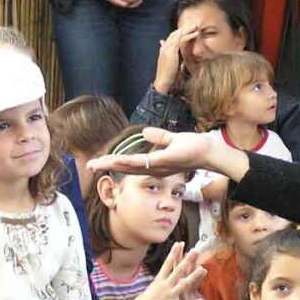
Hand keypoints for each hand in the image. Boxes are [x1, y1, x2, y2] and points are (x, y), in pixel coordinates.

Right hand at [88, 127, 213, 175]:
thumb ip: (159, 137)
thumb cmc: (193, 147)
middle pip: (126, 167)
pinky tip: (119, 161)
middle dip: (108, 166)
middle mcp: (153, 167)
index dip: (114, 163)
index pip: (130, 163)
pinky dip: (131, 162)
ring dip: (114, 165)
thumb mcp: (172, 140)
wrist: (209, 152)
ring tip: (99, 164)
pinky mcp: (165, 160)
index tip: (98, 162)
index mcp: (153, 163)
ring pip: (131, 166)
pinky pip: (145, 162)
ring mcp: (158, 165)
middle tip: (90, 167)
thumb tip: (145, 132)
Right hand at [124, 243, 206, 299]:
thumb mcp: (153, 286)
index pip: (167, 263)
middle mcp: (165, 285)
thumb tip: (166, 273)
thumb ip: (162, 279)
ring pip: (184, 284)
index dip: (173, 253)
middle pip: (178, 270)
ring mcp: (169, 295)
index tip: (179, 243)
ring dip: (193, 276)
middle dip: (187, 260)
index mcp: (159, 279)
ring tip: (203, 268)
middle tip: (195, 250)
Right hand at [153, 26, 199, 93]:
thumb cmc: (168, 75)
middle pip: (174, 34)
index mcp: (164, 49)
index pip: (172, 37)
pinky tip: (194, 33)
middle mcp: (165, 47)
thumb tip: (179, 57)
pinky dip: (188, 35)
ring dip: (187, 29)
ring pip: (177, 35)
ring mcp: (167, 48)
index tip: (189, 30)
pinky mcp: (171, 51)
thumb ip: (174, 57)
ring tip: (195, 26)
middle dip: (184, 29)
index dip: (180, 33)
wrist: (163, 81)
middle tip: (194, 24)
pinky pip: (180, 40)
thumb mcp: (171, 64)